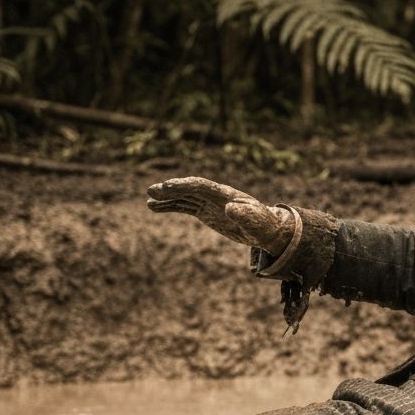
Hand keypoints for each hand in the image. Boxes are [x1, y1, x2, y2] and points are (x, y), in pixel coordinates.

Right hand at [146, 177, 296, 254]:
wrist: (266, 228)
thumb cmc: (263, 224)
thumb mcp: (255, 222)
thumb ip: (244, 215)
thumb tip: (230, 208)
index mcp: (225, 194)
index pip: (201, 186)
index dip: (184, 185)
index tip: (167, 187)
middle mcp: (214, 195)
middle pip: (189, 188)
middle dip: (171, 189)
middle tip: (151, 191)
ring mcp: (209, 202)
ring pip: (184, 197)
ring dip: (166, 198)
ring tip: (148, 201)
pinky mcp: (206, 211)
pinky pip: (184, 206)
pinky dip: (170, 206)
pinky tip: (154, 207)